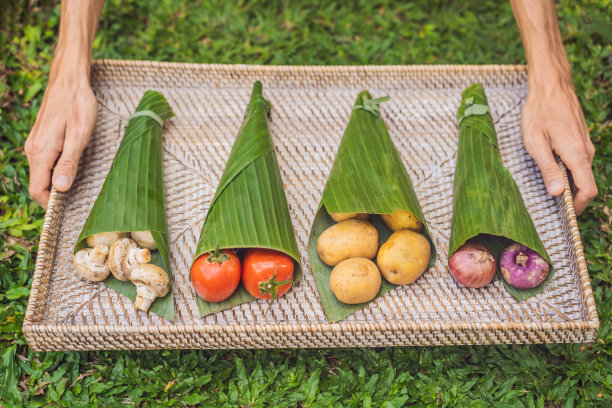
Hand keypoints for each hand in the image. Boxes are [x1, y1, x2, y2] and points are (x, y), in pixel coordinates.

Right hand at [25, 74, 97, 207]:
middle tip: (79, 201)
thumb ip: (69, 163)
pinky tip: (73, 168)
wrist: (69, 80)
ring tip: (79, 185)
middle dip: (56, 195)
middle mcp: (33, 150)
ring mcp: (35, 144)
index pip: (38, 189)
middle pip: (39, 184)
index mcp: (41, 152)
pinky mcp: (41, 139)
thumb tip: (61, 188)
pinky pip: (45, 162)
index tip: (67, 212)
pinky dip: (56, 170)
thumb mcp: (79, 136)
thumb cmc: (78, 105)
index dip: (50, 204)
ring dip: (57, 182)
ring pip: (43, 173)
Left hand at [521, 79, 596, 214]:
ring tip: (550, 189)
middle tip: (552, 207)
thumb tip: (558, 193)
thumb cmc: (539, 112)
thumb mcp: (535, 143)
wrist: (551, 86)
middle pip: (586, 184)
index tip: (566, 216)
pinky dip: (570, 172)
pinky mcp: (580, 140)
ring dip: (569, 184)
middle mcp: (586, 151)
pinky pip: (579, 162)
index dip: (579, 206)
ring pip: (582, 173)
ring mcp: (585, 144)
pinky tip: (553, 171)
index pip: (588, 190)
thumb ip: (548, 169)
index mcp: (576, 154)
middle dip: (572, 198)